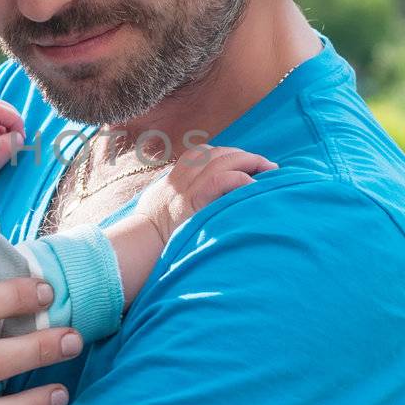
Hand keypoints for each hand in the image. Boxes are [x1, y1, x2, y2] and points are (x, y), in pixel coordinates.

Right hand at [108, 146, 275, 305]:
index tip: (245, 162)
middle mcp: (178, 179)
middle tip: (267, 166)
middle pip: (216, 153)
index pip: (202, 153)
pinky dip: (241, 179)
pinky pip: (220, 181)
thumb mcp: (160, 211)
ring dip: (250, 162)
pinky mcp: (191, 203)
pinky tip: (255, 187)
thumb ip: (176, 201)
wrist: (135, 251)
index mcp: (173, 179)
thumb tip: (198, 204)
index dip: (227, 153)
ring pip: (222, 160)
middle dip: (244, 155)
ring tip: (270, 172)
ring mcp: (184, 189)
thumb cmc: (149, 239)